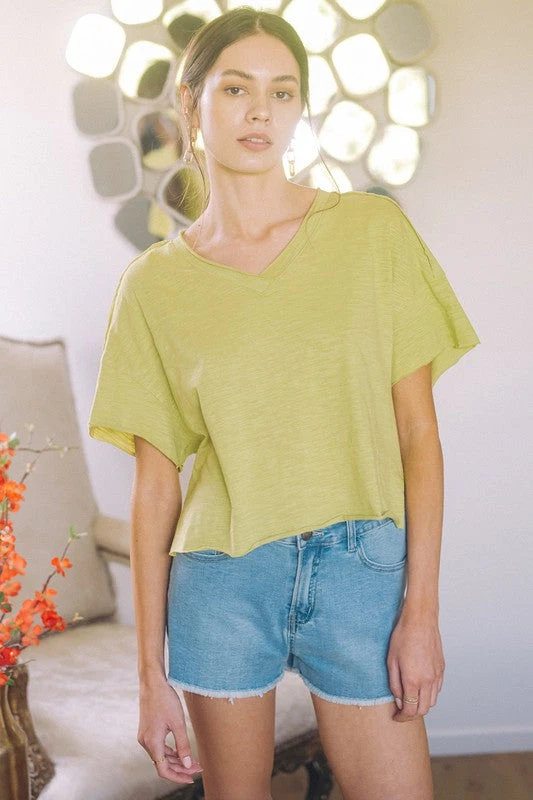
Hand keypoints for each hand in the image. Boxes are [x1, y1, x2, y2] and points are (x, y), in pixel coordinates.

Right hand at [138, 679, 202, 783]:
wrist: (152, 683)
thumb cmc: (165, 700)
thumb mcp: (178, 723)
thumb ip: (183, 745)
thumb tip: (187, 764)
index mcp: (152, 743)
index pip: (163, 770)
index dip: (177, 777)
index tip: (191, 778)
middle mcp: (145, 742)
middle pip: (163, 764)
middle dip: (181, 767)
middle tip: (198, 767)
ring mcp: (145, 736)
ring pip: (161, 756)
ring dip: (176, 759)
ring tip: (193, 760)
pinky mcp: (147, 731)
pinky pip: (159, 747)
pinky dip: (170, 751)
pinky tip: (181, 751)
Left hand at [386, 607, 444, 722]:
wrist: (420, 621)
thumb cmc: (403, 637)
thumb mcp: (391, 661)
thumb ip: (394, 684)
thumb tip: (399, 700)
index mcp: (414, 680)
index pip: (411, 711)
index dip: (402, 718)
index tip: (396, 717)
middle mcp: (428, 681)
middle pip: (423, 710)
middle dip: (412, 714)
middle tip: (402, 711)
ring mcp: (437, 675)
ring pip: (432, 701)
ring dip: (421, 705)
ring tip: (410, 699)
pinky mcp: (441, 669)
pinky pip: (437, 689)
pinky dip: (429, 694)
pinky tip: (420, 687)